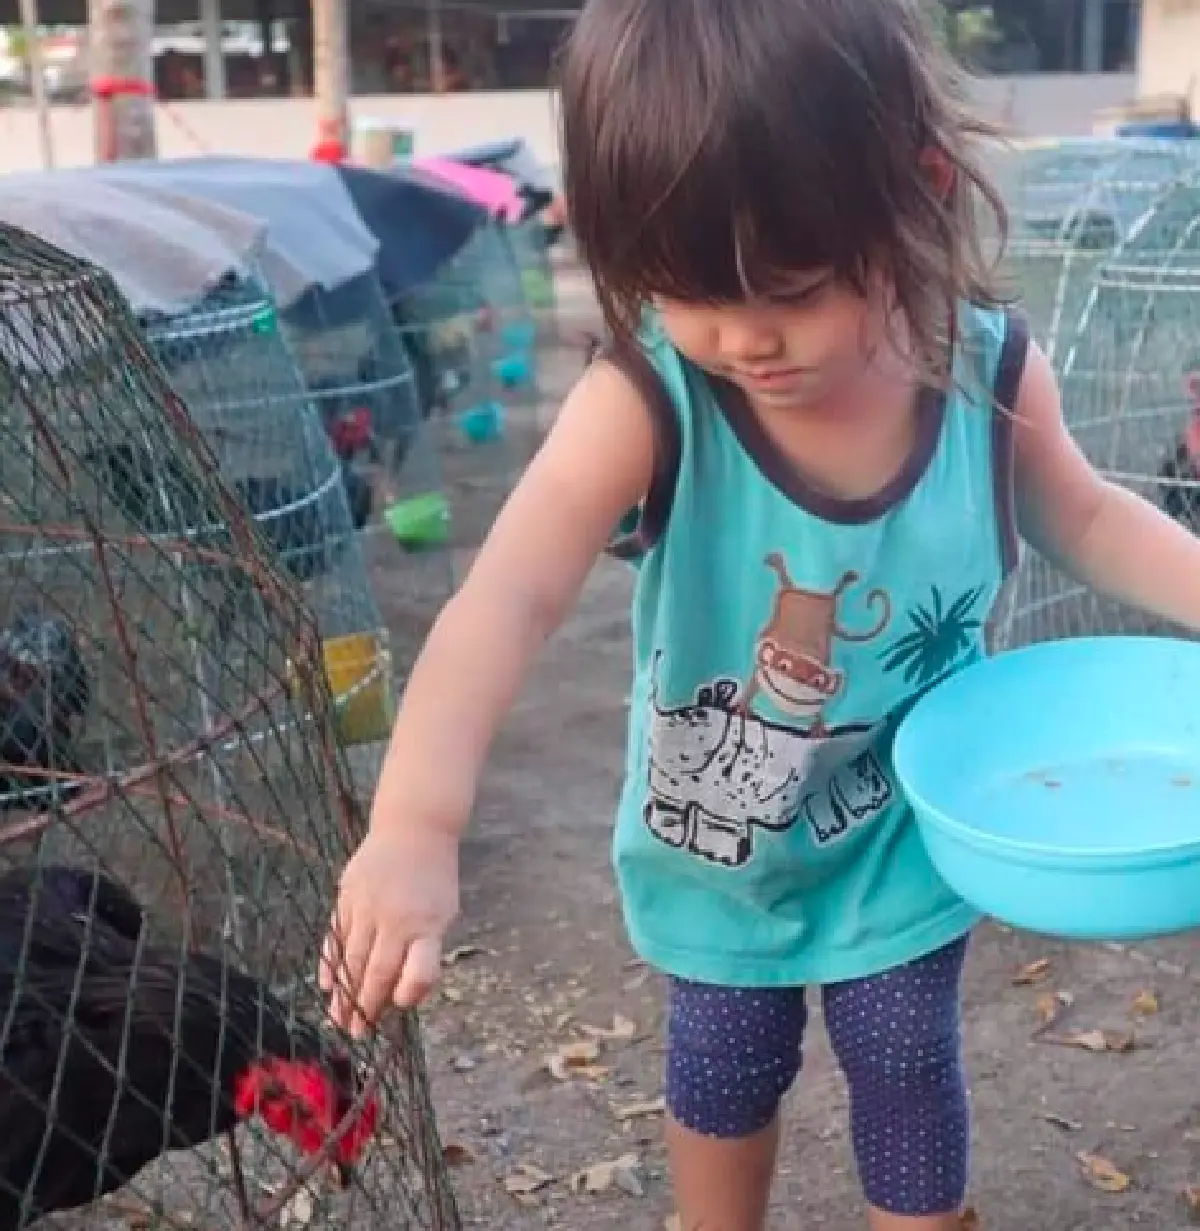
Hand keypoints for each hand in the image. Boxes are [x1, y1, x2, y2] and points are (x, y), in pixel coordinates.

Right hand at [320, 826, 459, 1036]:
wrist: (414, 827)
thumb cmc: (434, 878)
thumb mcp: (445, 911)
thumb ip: (426, 949)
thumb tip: (404, 993)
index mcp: (428, 925)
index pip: (419, 970)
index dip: (409, 994)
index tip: (395, 1010)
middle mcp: (397, 919)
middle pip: (377, 971)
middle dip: (364, 1008)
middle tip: (353, 1034)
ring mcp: (368, 906)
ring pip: (352, 958)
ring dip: (343, 993)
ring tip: (335, 1019)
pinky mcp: (348, 894)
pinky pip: (336, 935)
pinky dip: (330, 962)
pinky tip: (325, 983)